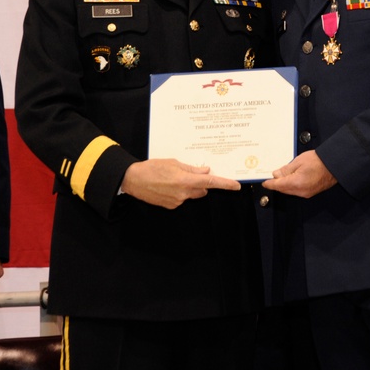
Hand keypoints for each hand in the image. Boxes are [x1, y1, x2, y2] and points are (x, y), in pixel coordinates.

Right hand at [121, 159, 240, 208]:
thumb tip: (205, 170)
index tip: (236, 186)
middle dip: (202, 182)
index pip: (211, 182)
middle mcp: (184, 193)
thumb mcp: (173, 163)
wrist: (133, 180)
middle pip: (203, 189)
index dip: (225, 184)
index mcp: (186, 180)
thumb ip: (191, 168)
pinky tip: (168, 185)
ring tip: (174, 177)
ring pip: (193, 194)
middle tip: (192, 173)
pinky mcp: (171, 206)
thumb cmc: (152, 168)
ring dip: (190, 187)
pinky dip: (180, 192)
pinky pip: (182, 198)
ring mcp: (177, 201)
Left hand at [262, 150, 336, 197]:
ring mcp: (306, 193)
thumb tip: (276, 174)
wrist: (334, 164)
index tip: (264, 182)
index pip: (278, 185)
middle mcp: (301, 191)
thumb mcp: (299, 161)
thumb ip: (286, 170)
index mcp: (296, 183)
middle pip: (283, 190)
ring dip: (284, 185)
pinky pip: (296, 191)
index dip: (270, 184)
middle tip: (271, 177)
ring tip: (281, 177)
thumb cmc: (319, 161)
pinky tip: (290, 179)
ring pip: (290, 191)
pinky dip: (291, 186)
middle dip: (276, 184)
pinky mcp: (310, 192)